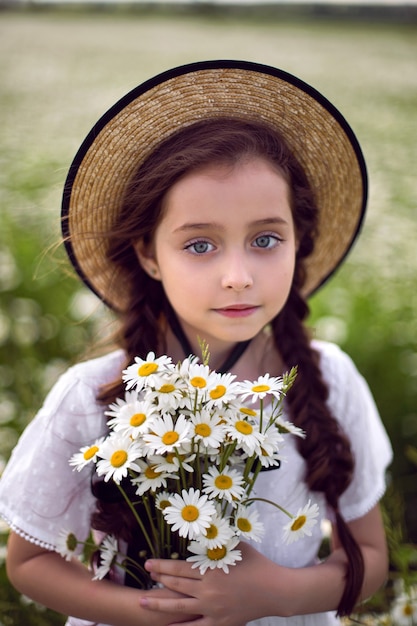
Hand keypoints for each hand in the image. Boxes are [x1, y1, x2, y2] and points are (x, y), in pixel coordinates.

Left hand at [139, 542, 274, 625]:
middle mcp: (209, 590)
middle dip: (158, 580)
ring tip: (144, 602)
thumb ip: (217, 542)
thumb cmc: (256, 564)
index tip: (149, 564)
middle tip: (144, 577)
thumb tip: (203, 529)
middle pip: (176, 585)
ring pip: (180, 608)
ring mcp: (213, 609)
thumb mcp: (235, 546)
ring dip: (160, 604)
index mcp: (212, 570)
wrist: (275, 590)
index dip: (162, 566)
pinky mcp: (220, 623)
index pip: (180, 568)